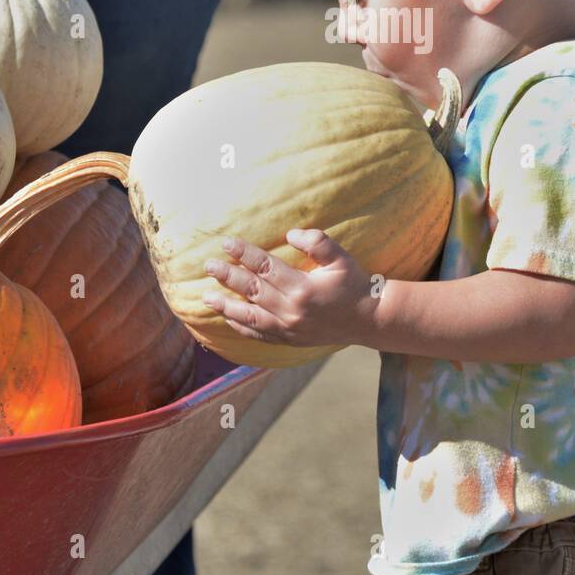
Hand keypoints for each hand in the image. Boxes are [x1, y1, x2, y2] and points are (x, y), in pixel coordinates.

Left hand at [202, 228, 378, 348]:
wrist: (368, 319)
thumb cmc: (354, 284)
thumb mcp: (341, 258)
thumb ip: (317, 242)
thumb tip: (290, 233)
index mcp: (303, 288)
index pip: (265, 267)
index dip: (244, 253)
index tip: (226, 243)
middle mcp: (292, 310)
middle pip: (252, 290)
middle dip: (228, 276)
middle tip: (208, 265)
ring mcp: (289, 328)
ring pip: (249, 316)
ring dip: (226, 306)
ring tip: (206, 297)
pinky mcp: (290, 340)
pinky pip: (259, 334)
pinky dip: (241, 326)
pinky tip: (228, 317)